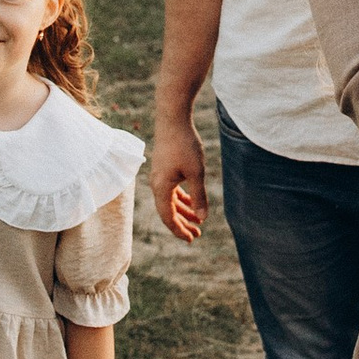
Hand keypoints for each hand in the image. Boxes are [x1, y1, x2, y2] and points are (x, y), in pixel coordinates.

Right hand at [149, 111, 206, 243]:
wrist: (173, 119)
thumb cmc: (185, 144)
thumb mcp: (196, 172)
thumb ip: (199, 196)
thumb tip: (202, 217)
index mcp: (161, 188)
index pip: (168, 217)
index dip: (179, 230)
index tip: (191, 239)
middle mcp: (156, 184)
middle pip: (168, 211)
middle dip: (182, 224)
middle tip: (196, 234)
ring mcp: (159, 176)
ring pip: (170, 201)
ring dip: (183, 211)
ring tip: (197, 221)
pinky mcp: (163, 168)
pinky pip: (170, 190)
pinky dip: (181, 198)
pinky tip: (192, 202)